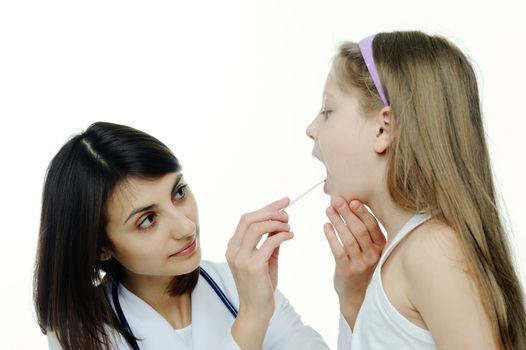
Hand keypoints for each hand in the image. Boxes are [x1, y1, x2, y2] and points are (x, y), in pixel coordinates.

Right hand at [226, 197, 292, 349]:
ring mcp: (240, 258)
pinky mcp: (252, 266)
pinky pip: (269, 242)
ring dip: (276, 223)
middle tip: (287, 213)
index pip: (247, 219)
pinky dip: (282, 235)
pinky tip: (290, 236)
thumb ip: (269, 241)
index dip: (267, 208)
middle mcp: (233, 250)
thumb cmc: (261, 285)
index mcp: (233, 246)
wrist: (256, 310)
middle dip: (271, 211)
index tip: (284, 202)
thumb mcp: (265, 259)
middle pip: (249, 219)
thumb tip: (280, 223)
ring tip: (289, 226)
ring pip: (257, 227)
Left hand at [324, 197, 385, 327]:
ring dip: (338, 222)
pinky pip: (338, 250)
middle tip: (337, 200)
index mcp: (382, 247)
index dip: (363, 212)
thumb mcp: (371, 250)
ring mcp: (360, 264)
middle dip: (348, 213)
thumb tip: (353, 204)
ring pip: (348, 239)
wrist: (357, 294)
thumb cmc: (363, 266)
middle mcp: (373, 255)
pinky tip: (326, 226)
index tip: (353, 200)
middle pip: (360, 230)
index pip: (373, 226)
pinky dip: (331, 237)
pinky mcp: (346, 270)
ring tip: (329, 210)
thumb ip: (366, 232)